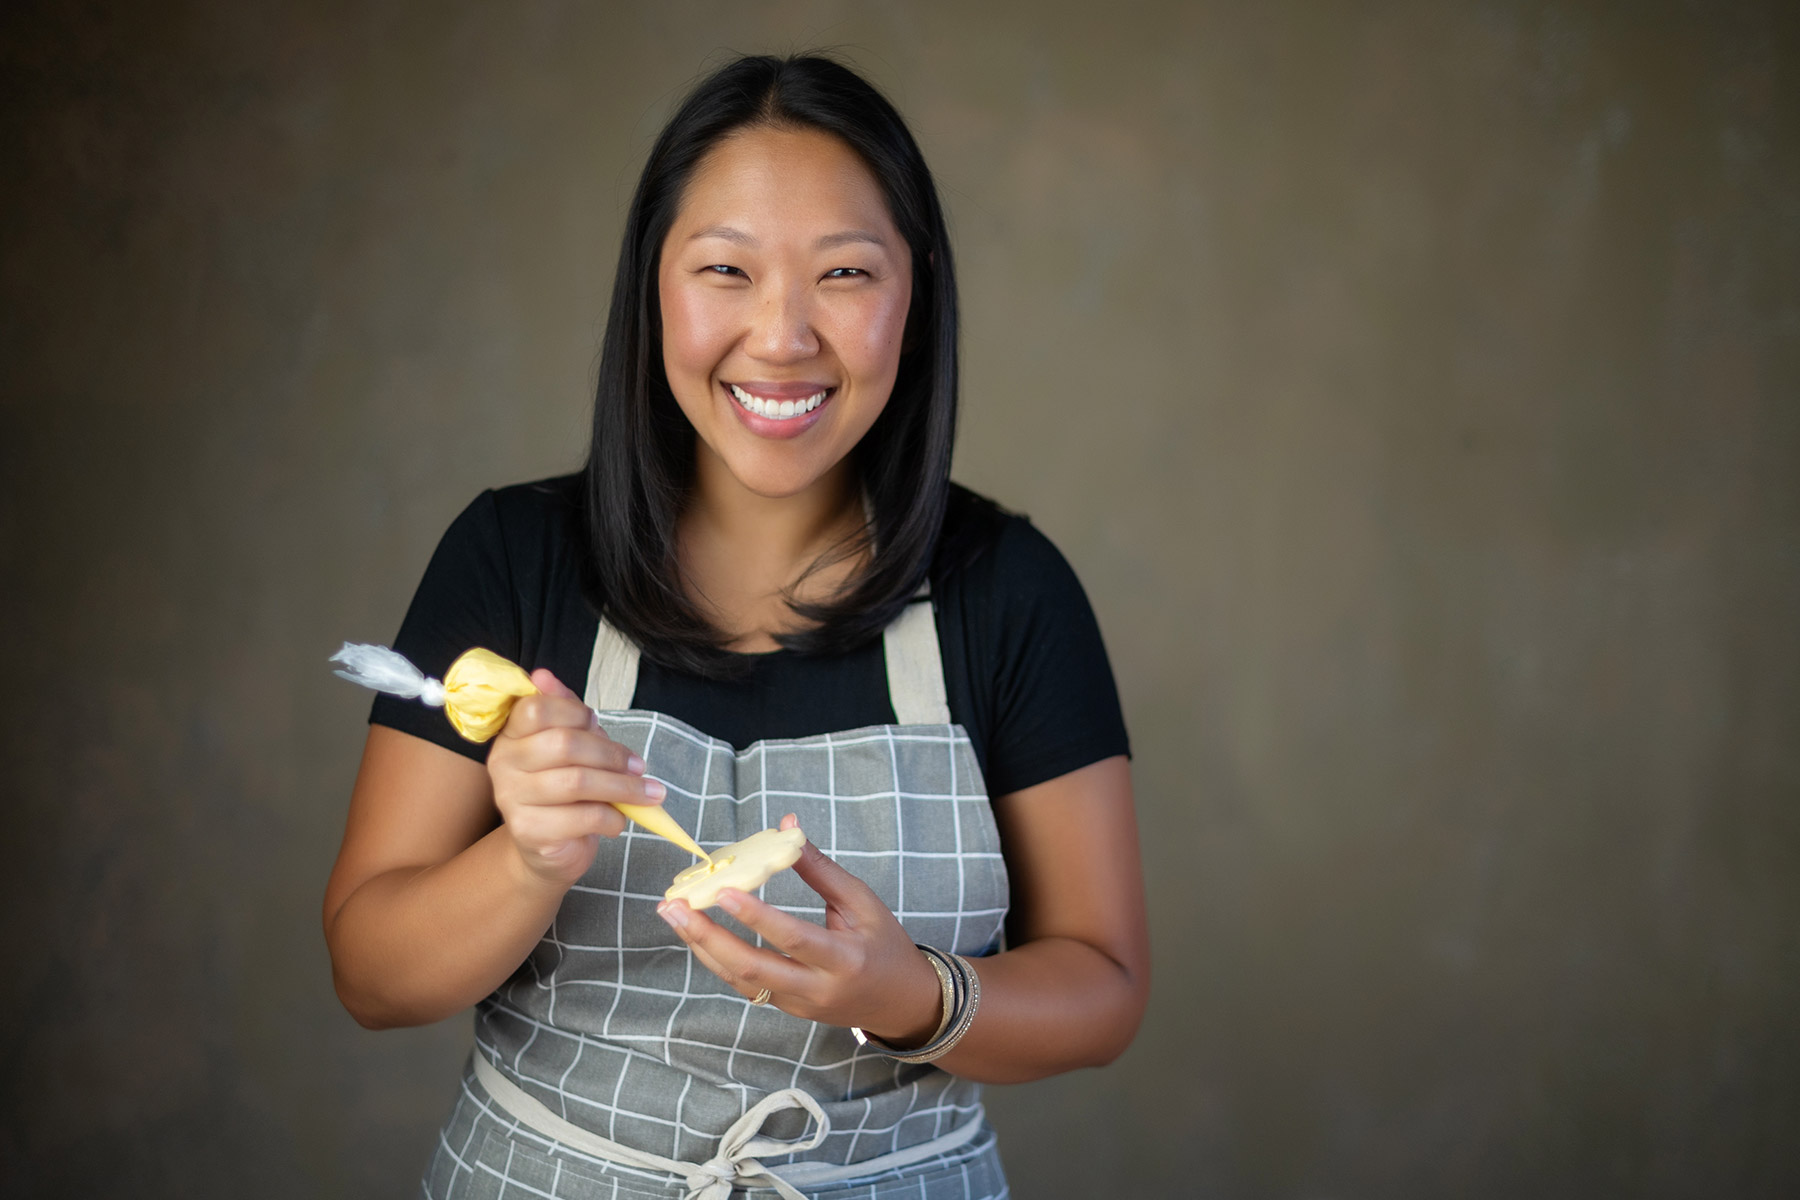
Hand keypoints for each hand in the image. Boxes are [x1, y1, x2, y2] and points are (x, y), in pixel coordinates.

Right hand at [486, 668, 666, 886]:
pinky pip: (581, 817)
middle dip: (611, 754)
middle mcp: (504, 763)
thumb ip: (565, 712)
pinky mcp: (528, 831)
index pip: (537, 708)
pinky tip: (620, 819)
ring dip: (622, 787)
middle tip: (639, 767)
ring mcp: (511, 798)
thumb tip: (543, 675)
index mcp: (511, 735)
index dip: (576, 713)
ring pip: (576, 782)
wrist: (548, 849)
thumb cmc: (565, 791)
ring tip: (648, 794)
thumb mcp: (570, 746)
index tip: (600, 726)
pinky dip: (611, 817)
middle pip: (564, 744)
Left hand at [656, 815, 942, 1042]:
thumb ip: (820, 867)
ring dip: (703, 948)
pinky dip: (718, 960)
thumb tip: (787, 825)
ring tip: (674, 915)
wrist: (901, 1002)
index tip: (723, 892)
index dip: (757, 917)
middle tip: (674, 907)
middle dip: (708, 937)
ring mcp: (798, 1004)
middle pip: (753, 968)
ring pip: (741, 981)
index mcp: (843, 958)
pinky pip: (746, 986)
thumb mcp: (861, 901)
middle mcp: (817, 988)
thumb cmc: (884, 943)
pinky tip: (697, 935)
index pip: (793, 938)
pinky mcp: (787, 1009)